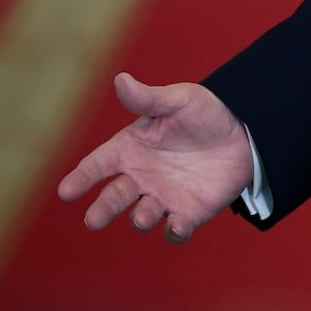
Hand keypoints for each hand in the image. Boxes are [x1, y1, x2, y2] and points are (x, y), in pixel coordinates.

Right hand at [57, 73, 253, 241]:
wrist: (244, 133)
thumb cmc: (203, 114)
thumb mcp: (178, 100)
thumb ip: (149, 99)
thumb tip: (121, 79)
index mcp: (129, 150)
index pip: (97, 165)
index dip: (81, 178)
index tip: (66, 191)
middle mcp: (140, 177)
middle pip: (114, 197)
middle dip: (103, 209)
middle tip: (93, 220)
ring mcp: (162, 197)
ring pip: (143, 215)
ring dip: (141, 218)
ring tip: (142, 216)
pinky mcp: (189, 212)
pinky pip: (177, 228)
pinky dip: (175, 231)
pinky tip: (178, 226)